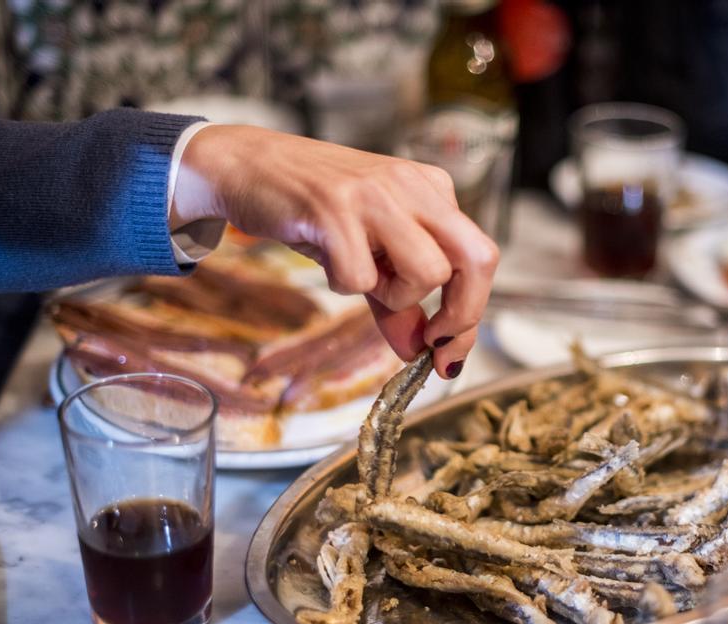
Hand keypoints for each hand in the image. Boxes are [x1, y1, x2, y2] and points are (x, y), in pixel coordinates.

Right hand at [170, 125, 498, 378]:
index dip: (472, 314)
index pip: (481, 256)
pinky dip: (342, 284)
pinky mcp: (336, 207)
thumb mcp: (367, 254)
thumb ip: (397, 303)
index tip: (450, 353)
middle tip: (430, 340)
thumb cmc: (312, 209)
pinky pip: (360, 278)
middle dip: (460, 314)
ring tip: (359, 273)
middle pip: (475, 260)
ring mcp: (377, 194)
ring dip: (393, 294)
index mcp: (432, 190)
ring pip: (426, 272)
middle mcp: (414, 186)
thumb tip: (418, 352)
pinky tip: (324, 256)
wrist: (246, 165)